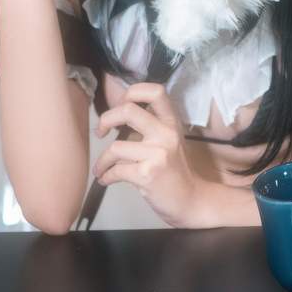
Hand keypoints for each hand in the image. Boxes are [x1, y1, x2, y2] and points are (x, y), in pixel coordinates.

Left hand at [91, 83, 208, 227]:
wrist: (190, 200)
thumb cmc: (174, 170)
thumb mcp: (168, 141)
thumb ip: (148, 126)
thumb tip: (115, 115)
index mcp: (171, 122)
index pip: (155, 91)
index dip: (133, 91)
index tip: (121, 105)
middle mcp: (166, 133)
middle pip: (128, 110)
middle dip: (106, 119)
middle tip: (100, 132)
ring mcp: (157, 154)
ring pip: (115, 147)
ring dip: (101, 161)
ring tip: (100, 169)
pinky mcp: (147, 175)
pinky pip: (116, 171)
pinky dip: (106, 176)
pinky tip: (106, 180)